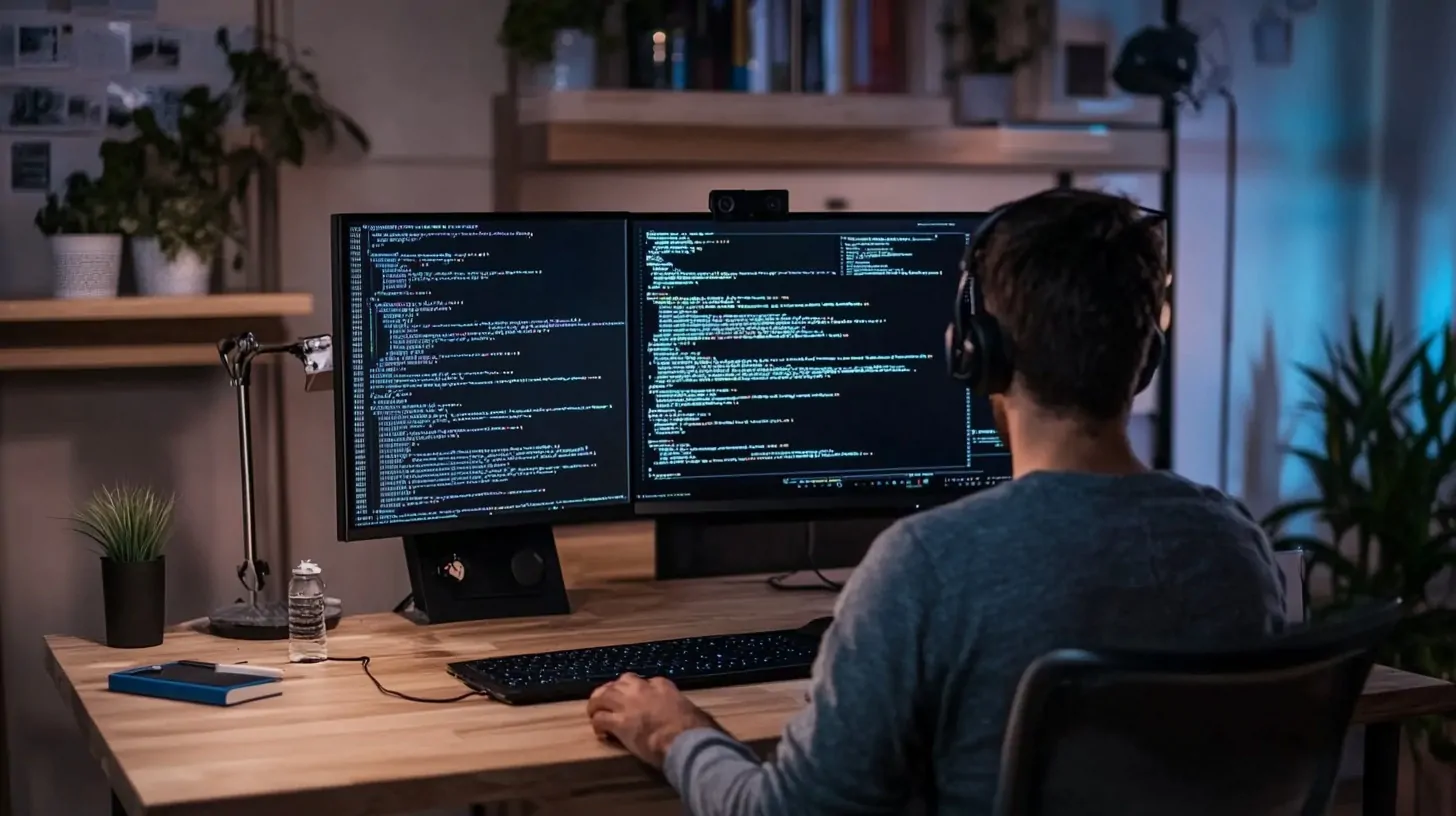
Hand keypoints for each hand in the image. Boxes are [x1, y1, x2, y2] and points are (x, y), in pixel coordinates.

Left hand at [587, 673, 719, 768]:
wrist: (686, 740)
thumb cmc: (695, 728)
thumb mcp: (690, 708)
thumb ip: (680, 707)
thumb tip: (684, 716)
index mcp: (661, 684)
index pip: (643, 681)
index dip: (635, 691)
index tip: (633, 700)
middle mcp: (641, 688)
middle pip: (618, 683)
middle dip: (611, 691)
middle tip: (606, 701)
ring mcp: (628, 704)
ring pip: (602, 696)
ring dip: (597, 705)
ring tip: (595, 713)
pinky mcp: (619, 722)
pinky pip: (600, 719)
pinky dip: (597, 725)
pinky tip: (600, 733)